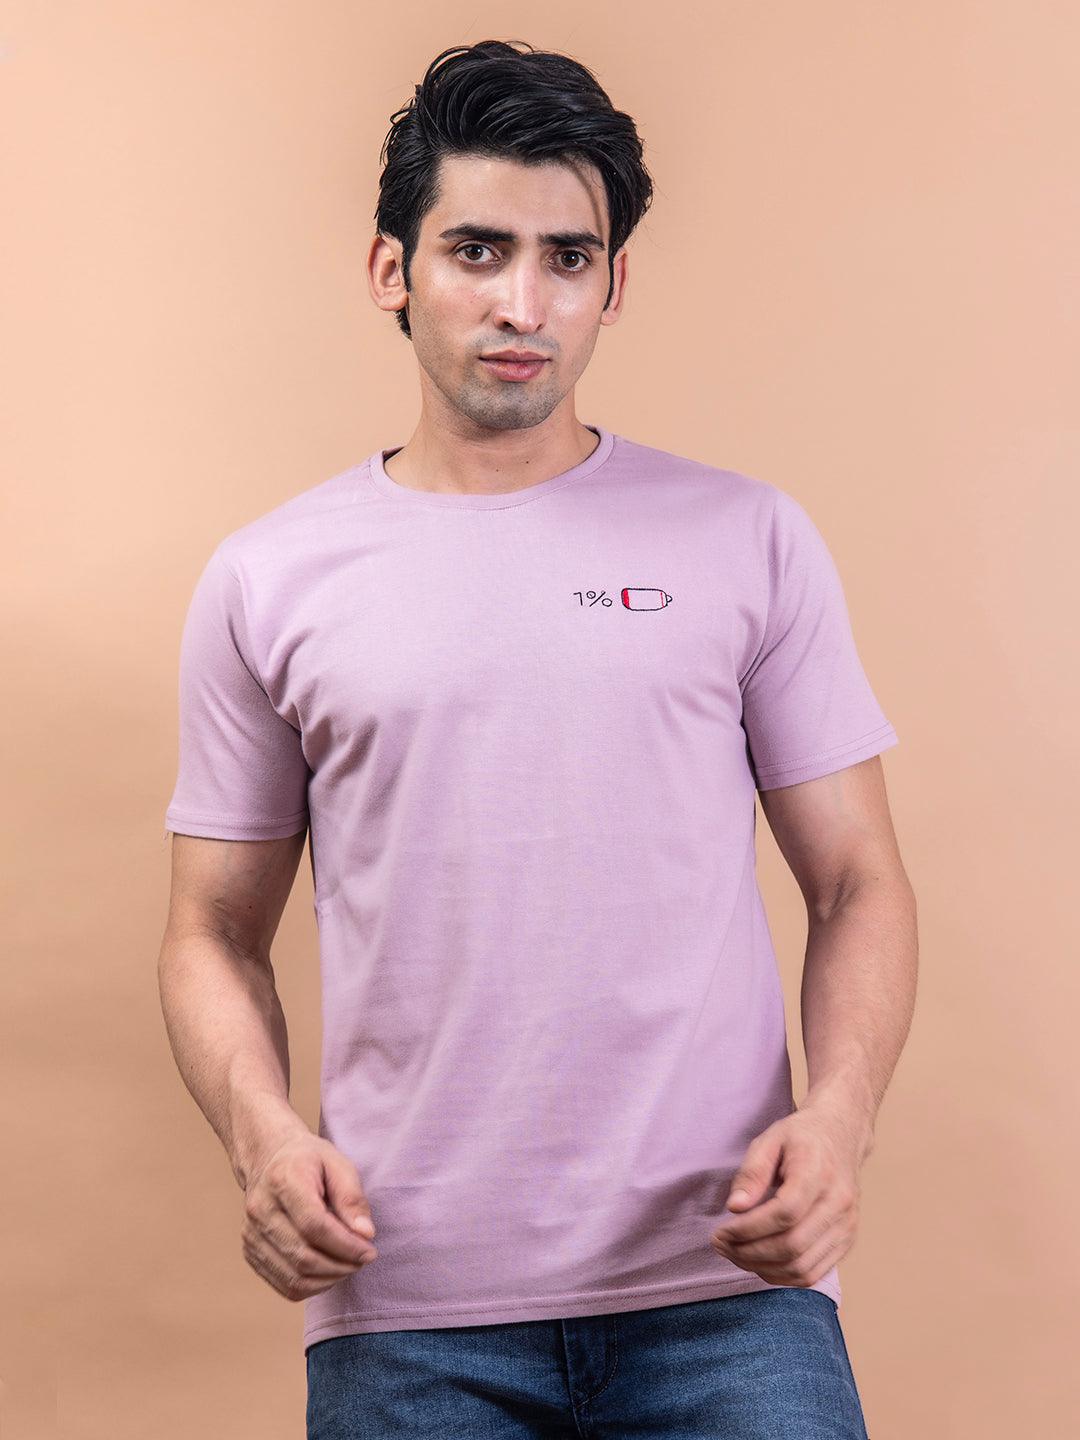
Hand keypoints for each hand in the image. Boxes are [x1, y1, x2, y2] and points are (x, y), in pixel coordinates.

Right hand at [241, 1132, 378, 1301]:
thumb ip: (352, 1197)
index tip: (369, 1250)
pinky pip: (284, 1284)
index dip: (346, 1245)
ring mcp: (251, 1234)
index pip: (314, 1225)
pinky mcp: (250, 1252)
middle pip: (303, 1256)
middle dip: (341, 1266)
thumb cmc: (308, 1160)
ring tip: (349, 1265)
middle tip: (363, 1259)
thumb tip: (365, 1234)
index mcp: (283, 1180)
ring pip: (294, 1277)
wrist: (268, 1158)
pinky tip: (329, 1271)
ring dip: (329, 1279)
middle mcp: (260, 1210)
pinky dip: (312, 1286)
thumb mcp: (338, 1163)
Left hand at [709, 1102, 867, 1287]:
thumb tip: (735, 1207)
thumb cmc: (801, 1137)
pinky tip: (758, 1262)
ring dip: (762, 1269)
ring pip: (802, 1268)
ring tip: (735, 1254)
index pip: (785, 1213)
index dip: (748, 1229)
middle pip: (792, 1246)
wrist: (841, 1136)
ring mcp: (846, 1226)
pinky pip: (813, 1274)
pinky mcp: (846, 1241)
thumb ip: (752, 1173)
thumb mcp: (769, 1140)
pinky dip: (782, 1276)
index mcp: (819, 1171)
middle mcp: (839, 1203)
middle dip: (749, 1253)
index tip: (721, 1231)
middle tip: (721, 1245)